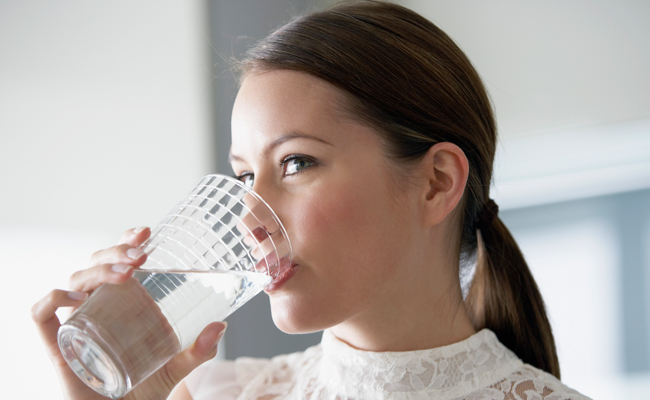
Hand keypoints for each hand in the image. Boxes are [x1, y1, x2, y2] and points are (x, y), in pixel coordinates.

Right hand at [31, 227, 226, 399]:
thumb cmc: (142, 390)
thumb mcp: (174, 367)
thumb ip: (197, 351)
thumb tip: (220, 327)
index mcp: (121, 303)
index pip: (117, 261)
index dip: (126, 240)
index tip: (146, 231)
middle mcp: (96, 306)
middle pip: (96, 264)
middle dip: (116, 251)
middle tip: (141, 255)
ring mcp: (76, 323)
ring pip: (74, 280)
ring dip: (98, 269)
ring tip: (125, 273)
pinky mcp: (58, 346)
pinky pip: (42, 314)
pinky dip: (52, 299)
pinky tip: (76, 298)